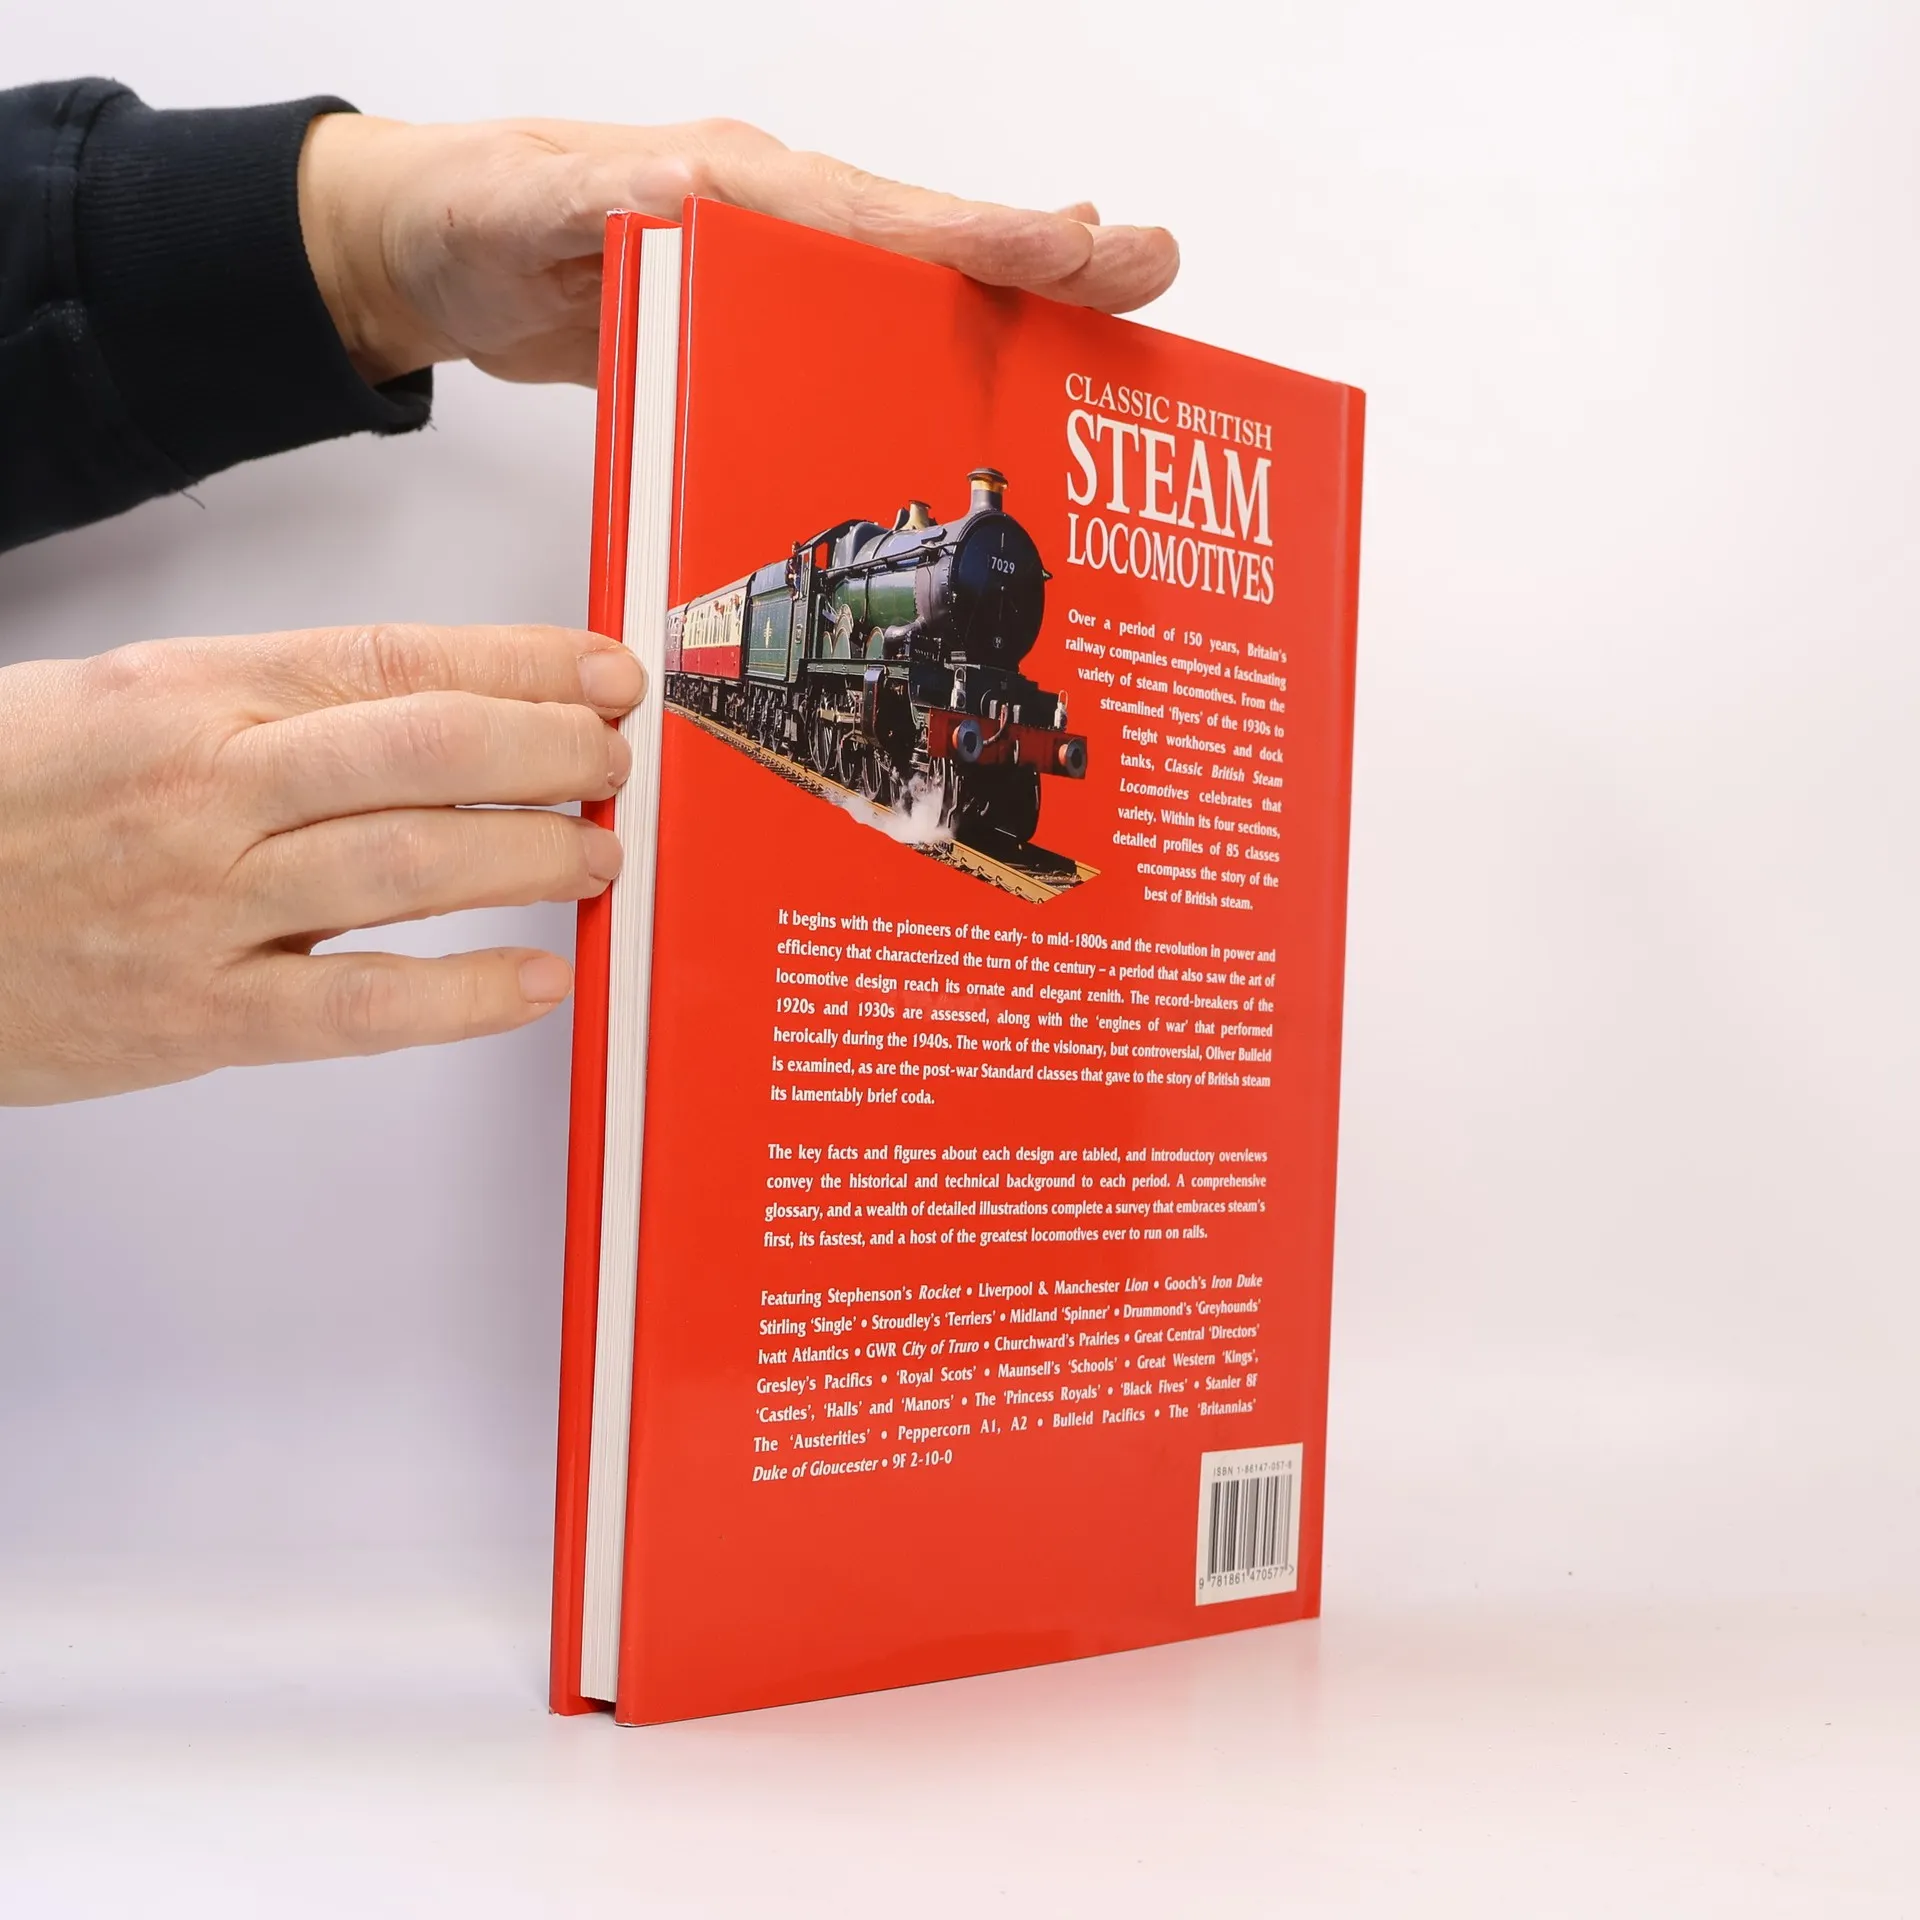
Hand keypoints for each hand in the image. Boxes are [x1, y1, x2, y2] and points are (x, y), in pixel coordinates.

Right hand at [0, 624, 642, 1104]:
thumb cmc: (1, 805)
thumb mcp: (122, 704)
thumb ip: (270, 707)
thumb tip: (432, 709)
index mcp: (193, 692)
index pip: (401, 659)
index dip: (529, 664)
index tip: (604, 674)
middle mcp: (207, 788)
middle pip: (429, 750)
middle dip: (555, 752)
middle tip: (613, 765)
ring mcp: (204, 906)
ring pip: (414, 865)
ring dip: (535, 857)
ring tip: (597, 856)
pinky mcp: (199, 1016)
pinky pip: (362, 1006)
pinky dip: (468, 997)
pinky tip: (539, 979)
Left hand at [297, 114, 1180, 385]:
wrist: (433, 255)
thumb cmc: (473, 214)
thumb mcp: (520, 205)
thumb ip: (599, 202)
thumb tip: (696, 188)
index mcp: (733, 181)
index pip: (875, 211)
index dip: (975, 234)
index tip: (1070, 246)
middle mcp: (773, 219)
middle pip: (928, 243)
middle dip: (1043, 257)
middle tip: (1151, 271)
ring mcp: (775, 275)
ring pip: (915, 291)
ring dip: (1013, 307)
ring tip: (1109, 323)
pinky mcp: (759, 329)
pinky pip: (866, 342)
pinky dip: (941, 351)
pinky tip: (992, 376)